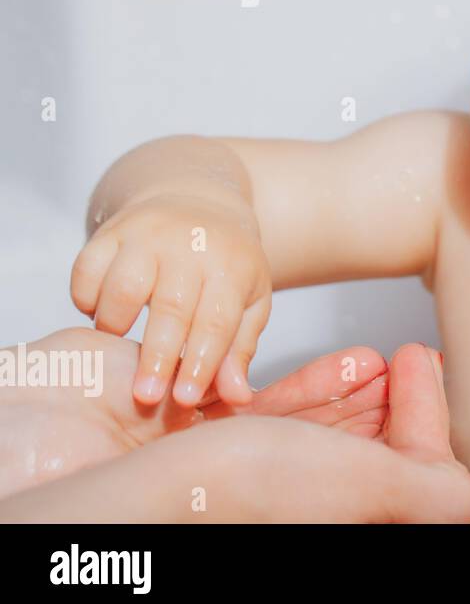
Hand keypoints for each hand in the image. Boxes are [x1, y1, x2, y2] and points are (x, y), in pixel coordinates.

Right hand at [0, 332, 469, 522]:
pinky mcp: (202, 440)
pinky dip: (311, 385)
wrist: (85, 465)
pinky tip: (349, 364)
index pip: (405, 480)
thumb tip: (465, 489)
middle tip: (417, 357)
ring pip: (322, 431)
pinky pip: (270, 413)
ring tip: (387, 356)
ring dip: (359, 389)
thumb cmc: (221, 491)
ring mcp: (243, 473)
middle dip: (398, 403)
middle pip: (365, 455)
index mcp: (329, 527)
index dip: (429, 418)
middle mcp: (291, 506)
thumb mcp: (355, 489)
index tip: (428, 363)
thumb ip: (424, 490)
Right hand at [70, 191, 272, 406]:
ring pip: (123, 286)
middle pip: (170, 306)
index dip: (201, 362)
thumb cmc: (227, 265)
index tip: (185, 400)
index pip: (217, 321)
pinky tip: (101, 313)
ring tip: (120, 346)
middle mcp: (190, 245)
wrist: (199, 203)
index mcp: (231, 266)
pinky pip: (86, 268)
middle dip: (156, 356)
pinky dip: (87, 299)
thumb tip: (237, 398)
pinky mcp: (111, 231)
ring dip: (116, 325)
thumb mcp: (249, 302)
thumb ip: (239, 350)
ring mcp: (148, 234)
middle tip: (145, 397)